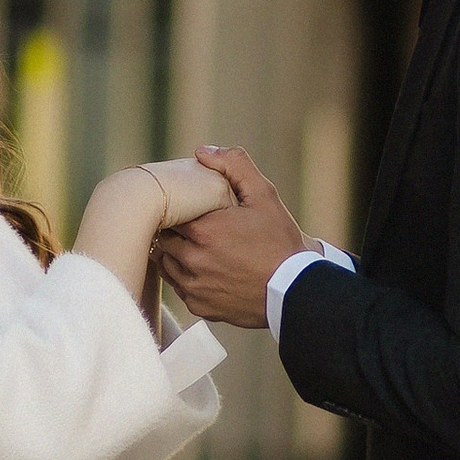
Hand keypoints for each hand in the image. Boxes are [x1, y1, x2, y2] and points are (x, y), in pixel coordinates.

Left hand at [158, 145, 304, 328]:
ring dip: (176, 255)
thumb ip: (234, 166)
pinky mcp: (200, 307)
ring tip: (199, 249)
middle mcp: (193, 259)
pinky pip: (179, 289)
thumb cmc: (280, 242)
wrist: (295, 290)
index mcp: (203, 229)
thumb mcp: (265, 196)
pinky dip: (187, 279)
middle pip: (164, 238)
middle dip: (175, 231)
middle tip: (194, 229)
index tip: (190, 209)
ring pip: (166, 264)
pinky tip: (206, 271)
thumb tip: (202, 152)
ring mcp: (194, 286)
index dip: (179, 209)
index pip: (169, 213)